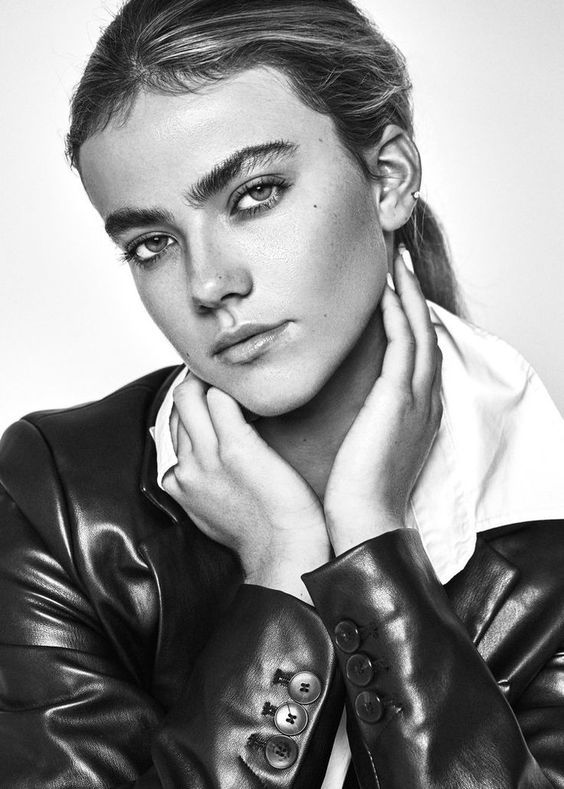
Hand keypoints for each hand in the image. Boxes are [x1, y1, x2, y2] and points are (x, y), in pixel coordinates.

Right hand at [162, 375, 329, 600]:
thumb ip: (204, 482)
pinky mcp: (235, 448)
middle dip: (195, 381)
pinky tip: (252, 389)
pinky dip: (232, 388)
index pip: (171, 425)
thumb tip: (201, 462)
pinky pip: (219, 400)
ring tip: (236, 374)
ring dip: (209, 378)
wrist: (285, 550)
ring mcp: (208, 457)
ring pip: (189, 396)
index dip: (189, 404)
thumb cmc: (261, 532)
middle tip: (225, 371)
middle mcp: (186, 467)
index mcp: (180, 482)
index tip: (209, 389)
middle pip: (176, 405)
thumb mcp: (216, 509)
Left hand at [323, 247, 442, 554]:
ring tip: (396, 260)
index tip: (390, 286)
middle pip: (424, 332)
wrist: (361, 520)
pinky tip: (387, 292)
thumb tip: (313, 385)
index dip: (406, 314)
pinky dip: (400, 315)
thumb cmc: (351, 488)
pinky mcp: (400, 400)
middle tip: (399, 258)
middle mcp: (421, 399)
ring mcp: (416, 399)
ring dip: (410, 293)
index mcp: (411, 409)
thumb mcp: (355, 441)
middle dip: (413, 294)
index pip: (413, 350)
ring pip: (420, 331)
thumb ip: (350, 410)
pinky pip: (406, 346)